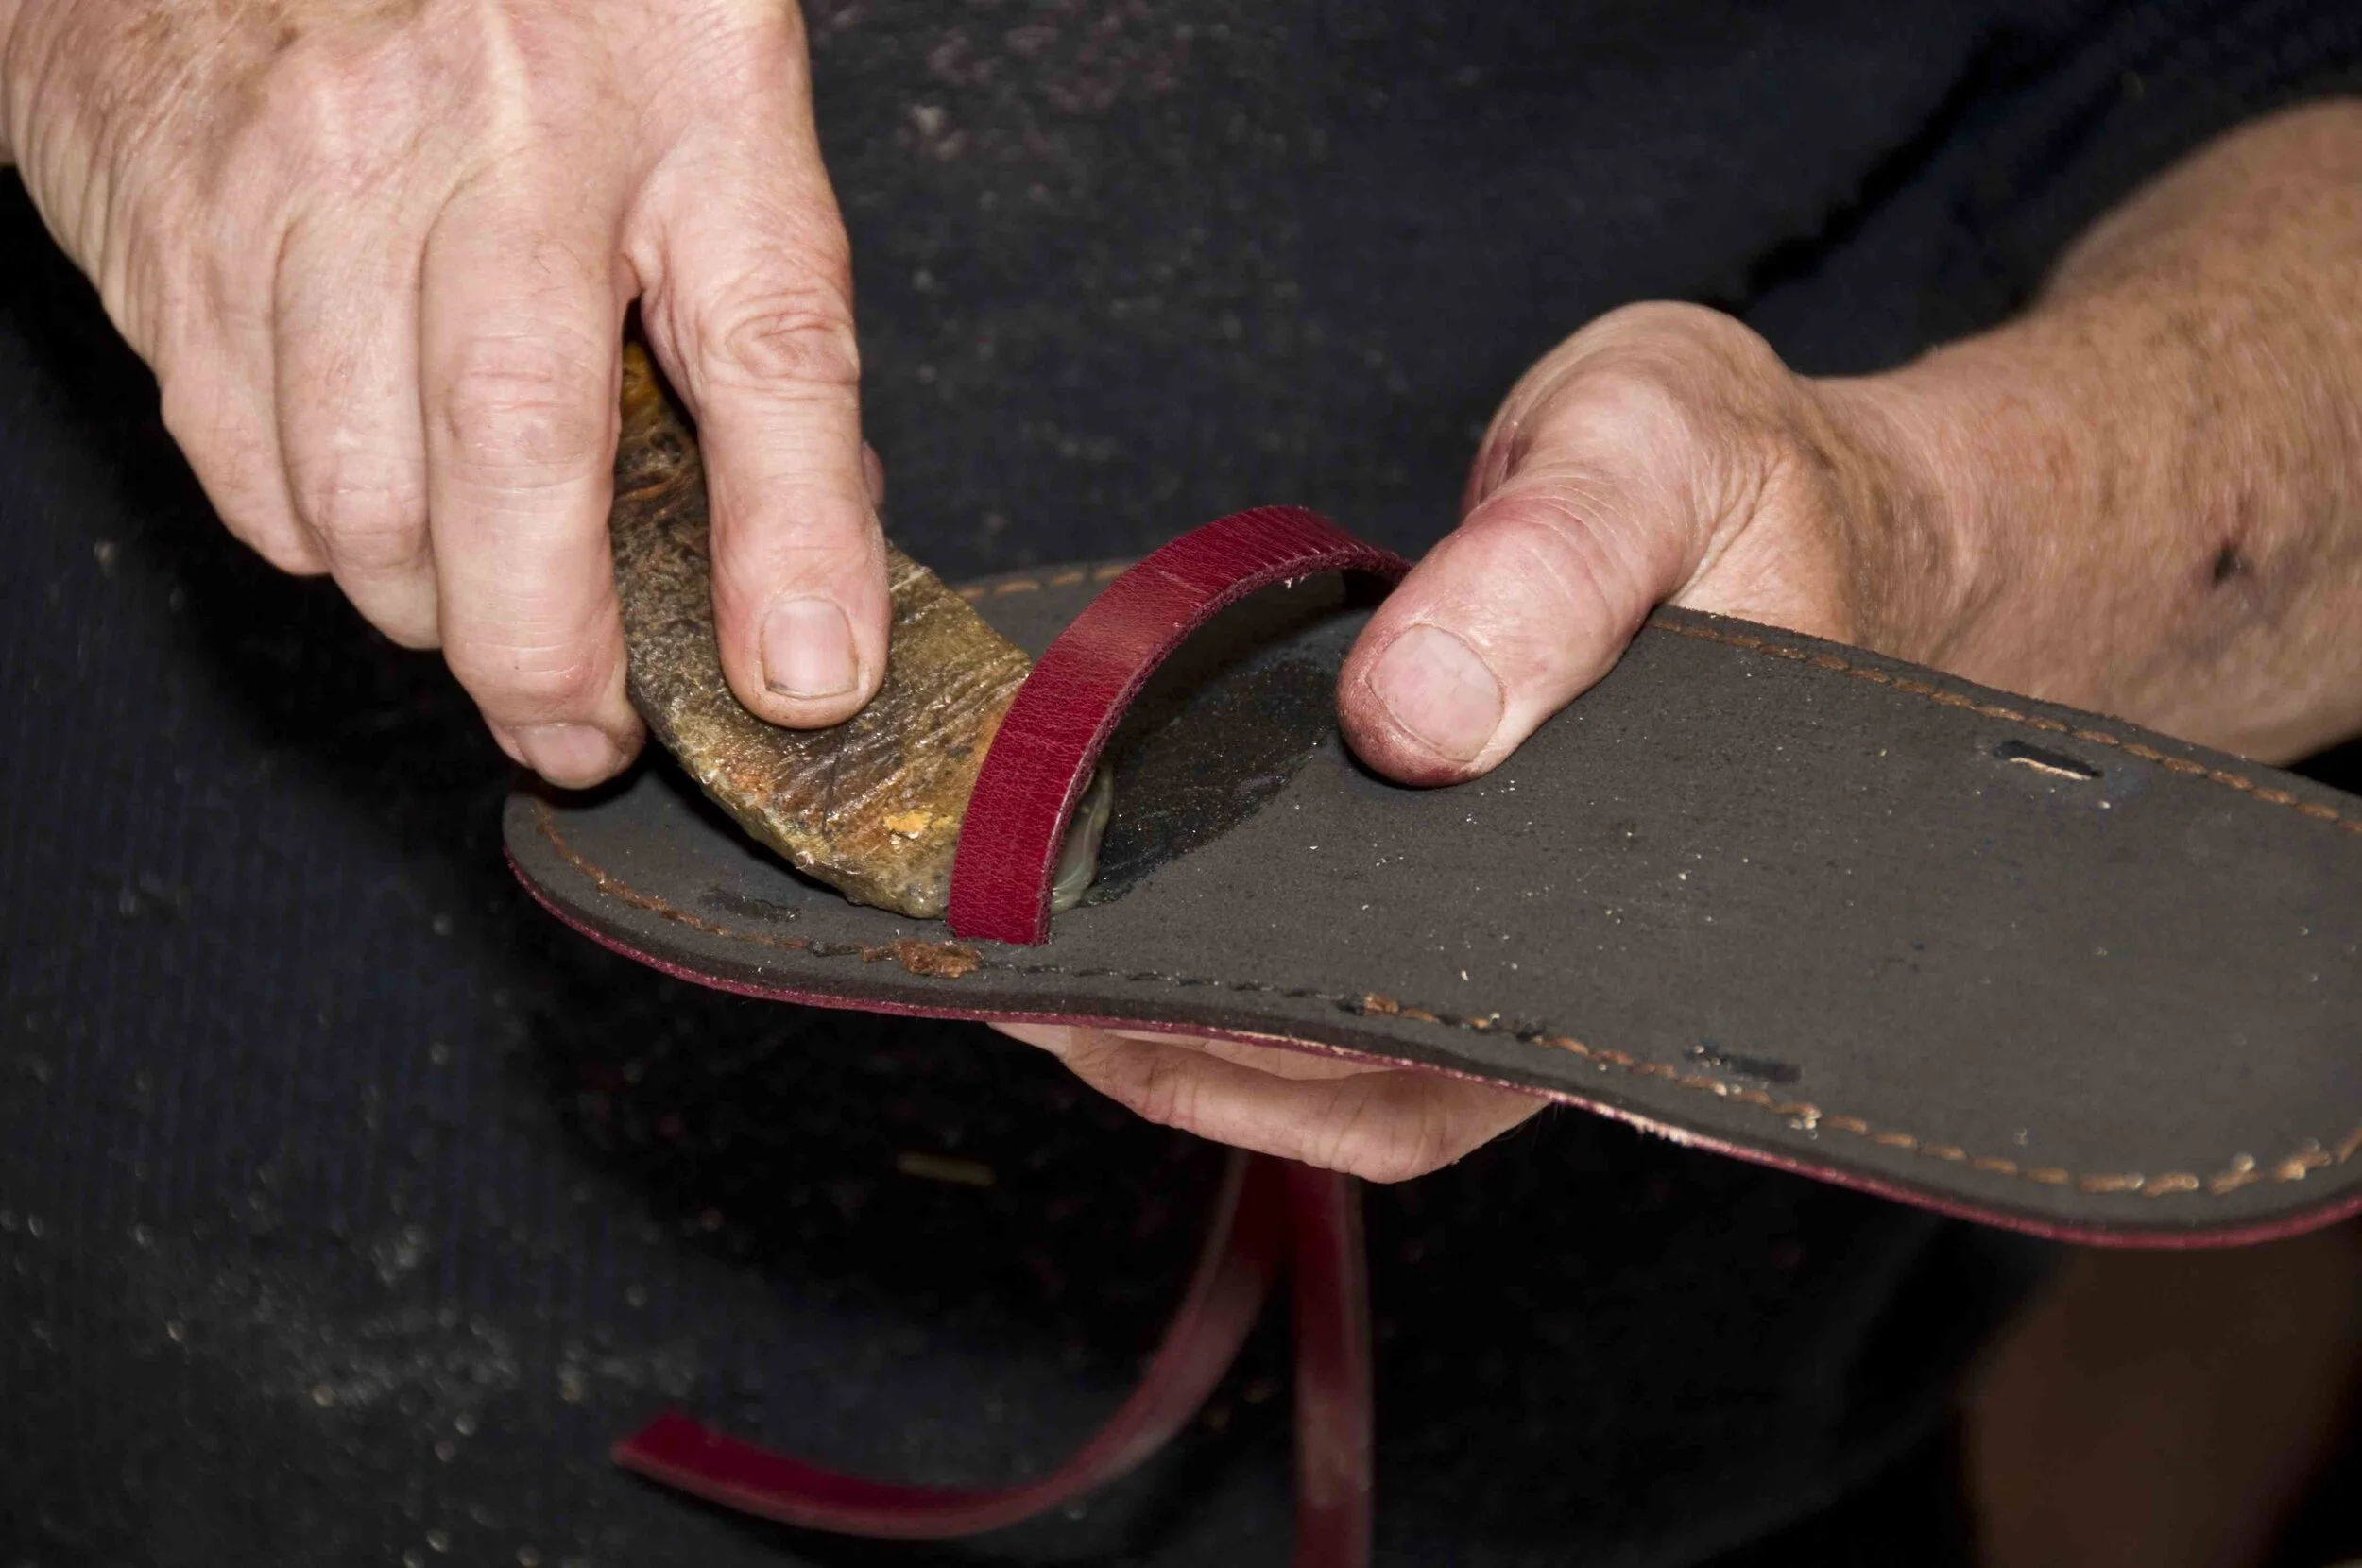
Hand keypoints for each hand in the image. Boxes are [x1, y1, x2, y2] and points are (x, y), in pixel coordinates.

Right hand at [0, 0, 887, 783]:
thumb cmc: (540, 6)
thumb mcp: (710, 115)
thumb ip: (765, 328)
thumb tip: (802, 575)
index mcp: (665, 90)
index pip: (764, 345)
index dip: (788, 543)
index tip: (799, 682)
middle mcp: (475, 132)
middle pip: (514, 461)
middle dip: (550, 653)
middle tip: (586, 724)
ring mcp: (301, 178)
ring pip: (356, 501)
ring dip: (431, 609)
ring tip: (483, 610)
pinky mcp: (177, 226)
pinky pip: (241, 462)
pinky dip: (317, 537)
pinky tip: (374, 508)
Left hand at [999, 301, 1976, 1180]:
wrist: (1859, 528)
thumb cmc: (1772, 496)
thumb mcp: (1665, 455)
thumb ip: (1553, 568)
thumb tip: (1416, 722)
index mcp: (1673, 902)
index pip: (1450, 1033)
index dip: (1266, 1039)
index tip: (1094, 988)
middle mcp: (1601, 972)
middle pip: (1383, 1091)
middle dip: (1188, 1055)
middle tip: (1008, 979)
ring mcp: (1549, 959)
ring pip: (1364, 1078)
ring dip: (1196, 1043)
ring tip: (1029, 968)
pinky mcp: (1505, 916)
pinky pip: (1368, 1003)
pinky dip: (1243, 989)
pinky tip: (1134, 925)